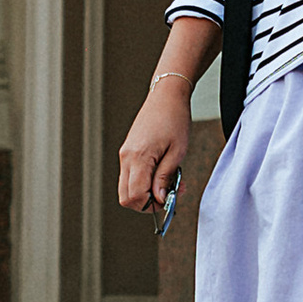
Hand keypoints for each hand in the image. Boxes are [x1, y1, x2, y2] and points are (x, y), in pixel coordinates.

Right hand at [118, 76, 190, 213]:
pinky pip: (130, 176)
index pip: (135, 196)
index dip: (151, 205)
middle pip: (126, 197)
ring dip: (145, 193)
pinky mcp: (127, 151)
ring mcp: (125, 154)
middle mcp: (126, 157)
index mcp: (138, 157)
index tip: (169, 200)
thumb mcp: (177, 151)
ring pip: (126, 188)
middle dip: (146, 203)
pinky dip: (143, 182)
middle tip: (168, 195)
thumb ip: (165, 177)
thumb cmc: (175, 119)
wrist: (166, 96)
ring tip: (168, 182)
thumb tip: (158, 198)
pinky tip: (161, 173)